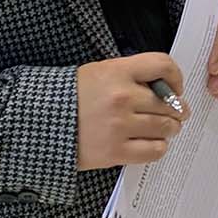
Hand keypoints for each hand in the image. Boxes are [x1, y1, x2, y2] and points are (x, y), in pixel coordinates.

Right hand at [76, 53, 189, 171]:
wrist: (40, 123)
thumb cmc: (71, 96)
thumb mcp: (100, 72)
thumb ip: (132, 75)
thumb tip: (166, 88)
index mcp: (117, 72)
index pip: (163, 66)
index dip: (176, 77)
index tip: (175, 87)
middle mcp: (122, 98)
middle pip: (169, 102)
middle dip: (176, 109)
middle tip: (177, 112)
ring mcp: (119, 126)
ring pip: (165, 127)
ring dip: (170, 128)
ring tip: (165, 128)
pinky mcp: (115, 152)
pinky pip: (154, 150)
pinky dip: (159, 147)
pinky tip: (153, 143)